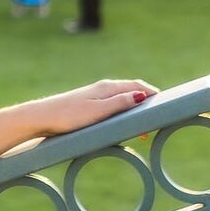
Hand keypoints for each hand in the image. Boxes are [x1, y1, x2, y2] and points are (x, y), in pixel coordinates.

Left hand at [34, 79, 156, 134]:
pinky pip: (113, 104)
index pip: (137, 86)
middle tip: (157, 118)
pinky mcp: (88, 104)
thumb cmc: (69, 116)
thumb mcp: (98, 112)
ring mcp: (95, 95)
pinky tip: (123, 121)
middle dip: (146, 101)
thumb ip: (120, 103)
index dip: (153, 94)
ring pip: (122, 98)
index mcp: (108, 87)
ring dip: (135, 108)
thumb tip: (142, 96)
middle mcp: (103, 88)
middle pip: (132, 90)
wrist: (42, 117)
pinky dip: (124, 111)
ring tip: (143, 124)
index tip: (167, 105)